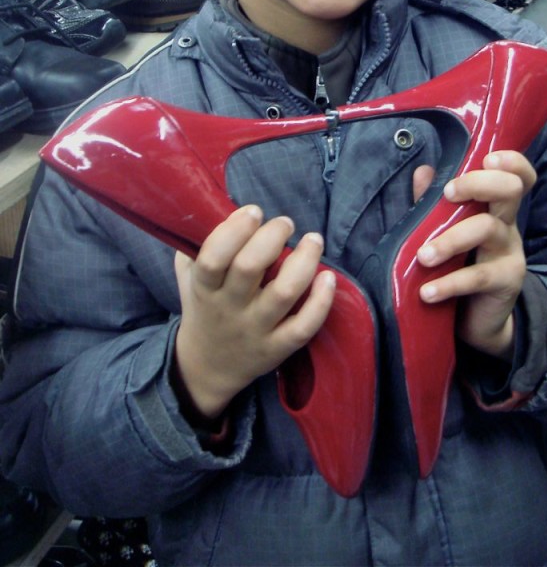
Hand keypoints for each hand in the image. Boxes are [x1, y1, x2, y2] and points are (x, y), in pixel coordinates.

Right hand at [173, 206, 335, 419]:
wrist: (207, 368)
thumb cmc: (204, 308)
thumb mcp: (188, 279)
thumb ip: (196, 246)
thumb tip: (217, 206)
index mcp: (205, 288)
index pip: (213, 258)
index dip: (234, 230)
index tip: (254, 211)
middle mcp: (230, 308)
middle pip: (249, 267)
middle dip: (272, 237)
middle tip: (285, 223)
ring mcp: (256, 330)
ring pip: (283, 294)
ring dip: (303, 261)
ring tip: (314, 240)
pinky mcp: (278, 349)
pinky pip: (303, 327)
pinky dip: (321, 302)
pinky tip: (328, 277)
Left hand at [413, 151, 535, 359]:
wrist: (480, 320)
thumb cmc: (462, 265)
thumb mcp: (448, 231)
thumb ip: (434, 203)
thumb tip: (423, 170)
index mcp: (496, 208)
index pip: (518, 176)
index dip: (511, 162)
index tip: (486, 158)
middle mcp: (508, 225)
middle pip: (509, 190)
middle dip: (478, 184)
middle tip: (448, 193)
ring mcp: (510, 253)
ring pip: (487, 229)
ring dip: (450, 240)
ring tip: (423, 257)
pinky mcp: (506, 283)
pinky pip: (478, 277)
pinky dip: (449, 283)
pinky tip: (427, 292)